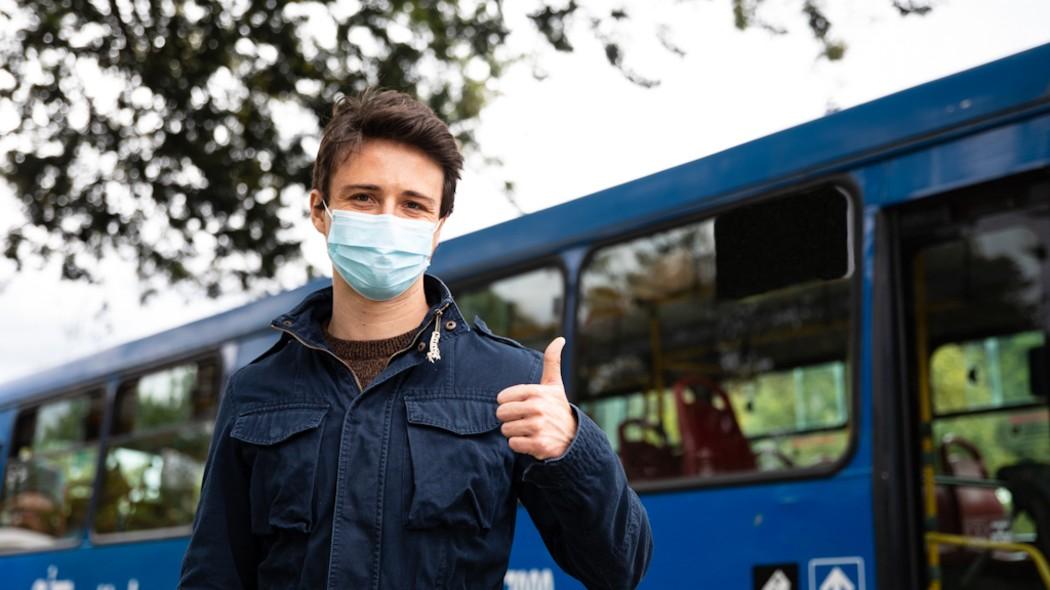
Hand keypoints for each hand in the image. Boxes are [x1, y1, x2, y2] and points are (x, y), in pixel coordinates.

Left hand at [495, 337, 577, 459]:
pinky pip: (512, 444)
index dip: (509, 403)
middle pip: (501, 414)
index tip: (522, 405)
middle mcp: (537, 408)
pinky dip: (519, 444)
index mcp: (537, 392)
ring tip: (529, 430)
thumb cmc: (558, 408)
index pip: (502, 398)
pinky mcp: (538, 445)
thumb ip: (552, 361)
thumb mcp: (554, 384)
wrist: (574, 437)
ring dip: (515, 432)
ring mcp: (538, 427)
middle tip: (524, 419)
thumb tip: (560, 339)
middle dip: (510, 418)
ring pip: (505, 430)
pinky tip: (531, 440)